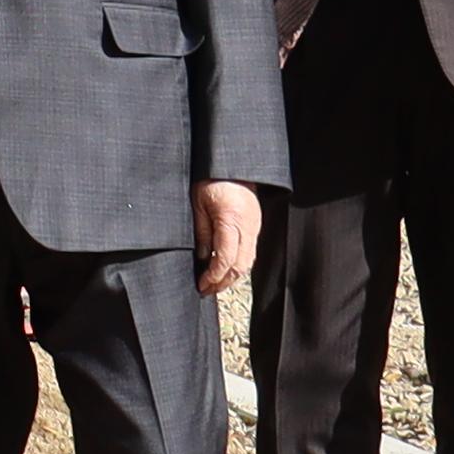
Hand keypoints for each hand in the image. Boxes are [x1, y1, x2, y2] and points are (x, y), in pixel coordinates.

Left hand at [195, 181, 263, 298]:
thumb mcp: (198, 205)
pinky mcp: (256, 225)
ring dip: (231, 276)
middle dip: (223, 282)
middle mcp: (247, 227)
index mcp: (231, 221)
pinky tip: (225, 268)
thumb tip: (201, 258)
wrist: (231, 163)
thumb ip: (202, 233)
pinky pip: (250, 252)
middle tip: (206, 290)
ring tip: (215, 283)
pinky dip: (238, 265)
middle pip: (240, 266)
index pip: (225, 259)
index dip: (213, 276)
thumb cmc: (211, 179)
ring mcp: (254, 227)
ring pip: (248, 262)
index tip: (202, 284)